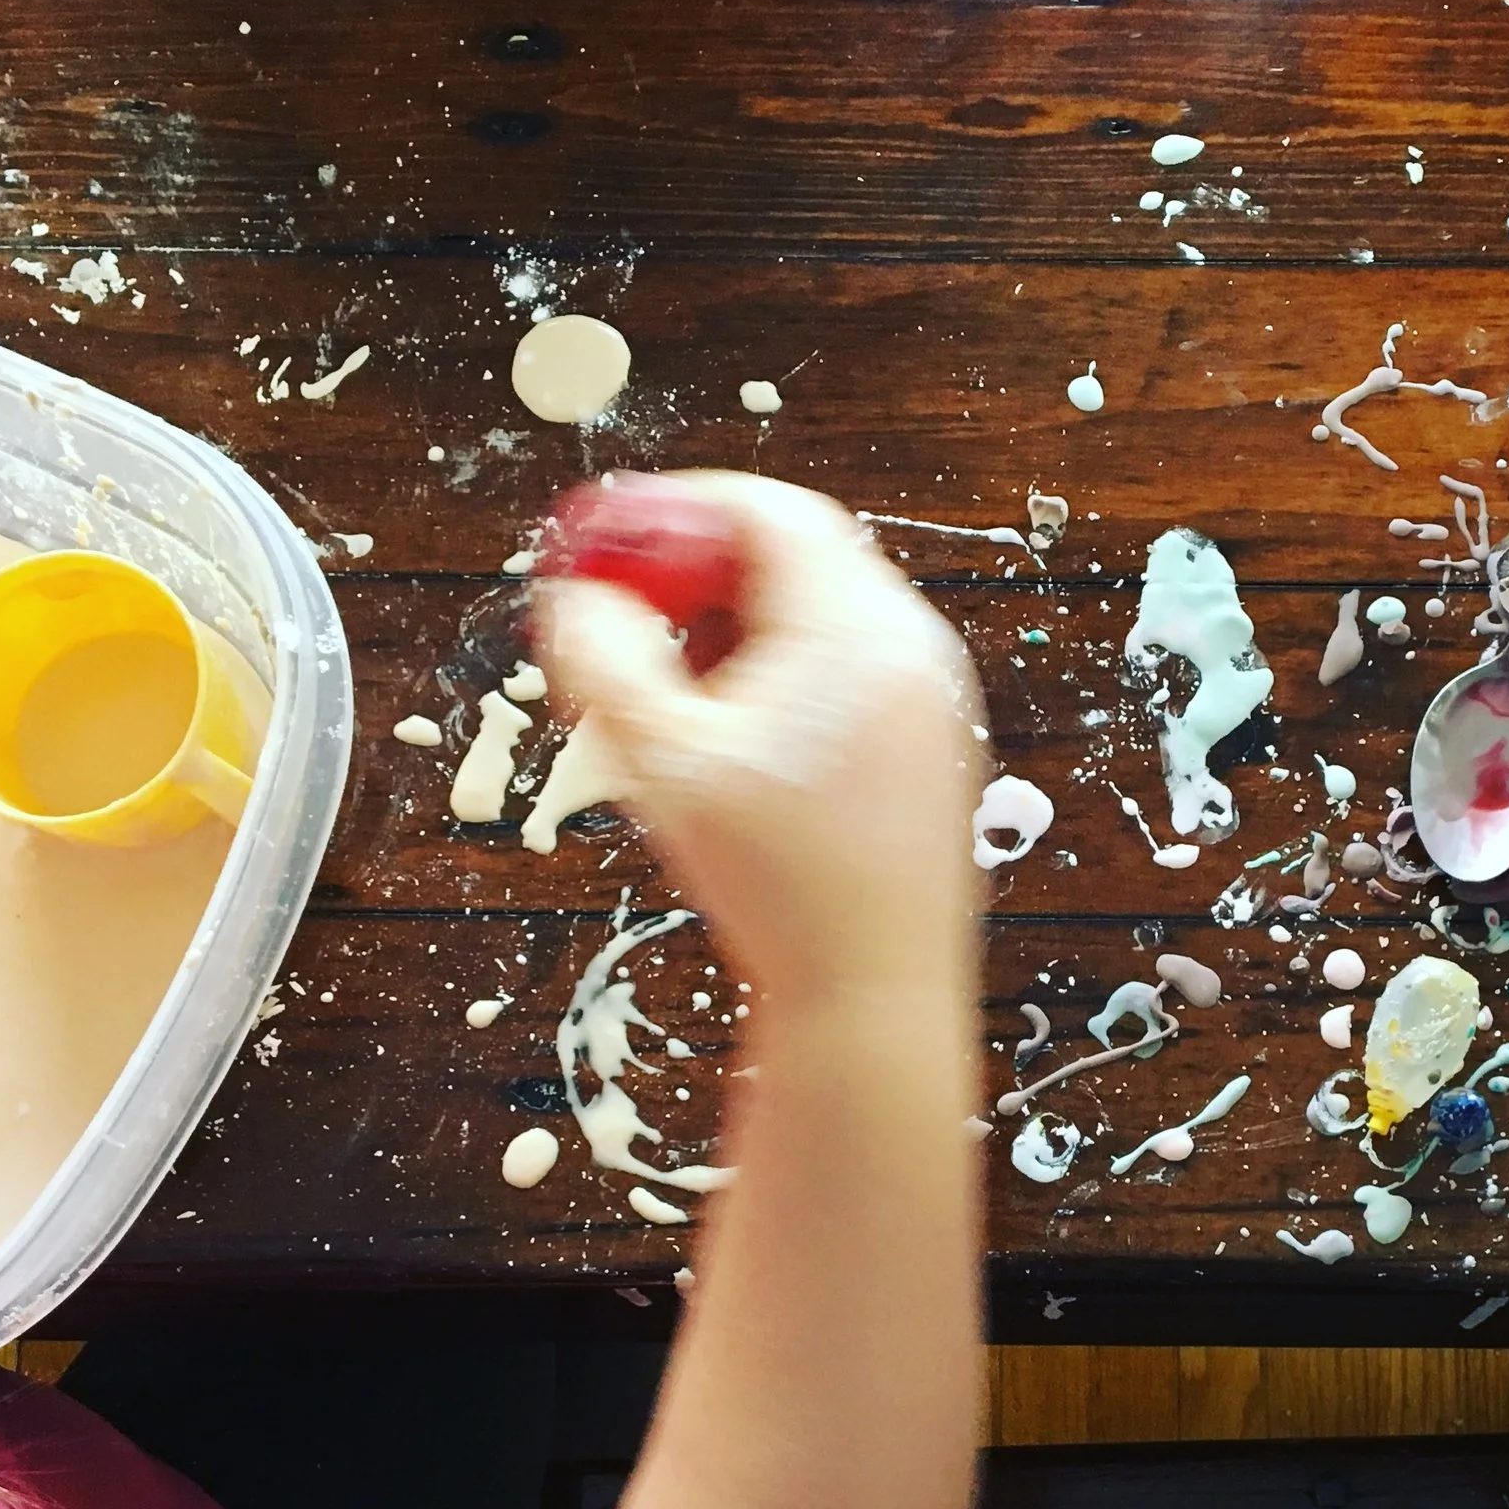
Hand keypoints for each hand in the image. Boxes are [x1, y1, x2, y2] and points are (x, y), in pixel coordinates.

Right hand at [533, 473, 984, 1004]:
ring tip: (676, 713)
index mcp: (856, 627)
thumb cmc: (780, 885)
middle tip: (629, 630)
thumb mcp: (661, 761)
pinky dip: (784, 690)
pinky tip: (738, 763)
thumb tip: (575, 596)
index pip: (766, 509)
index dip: (674, 512)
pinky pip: (849, 682)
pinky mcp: (931, 754)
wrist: (873, 998)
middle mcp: (912, 648)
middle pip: (794, 562)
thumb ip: (602, 658)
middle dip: (698, 582)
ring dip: (736, 643)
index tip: (610, 545)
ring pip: (818, 626)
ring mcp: (933, 702)